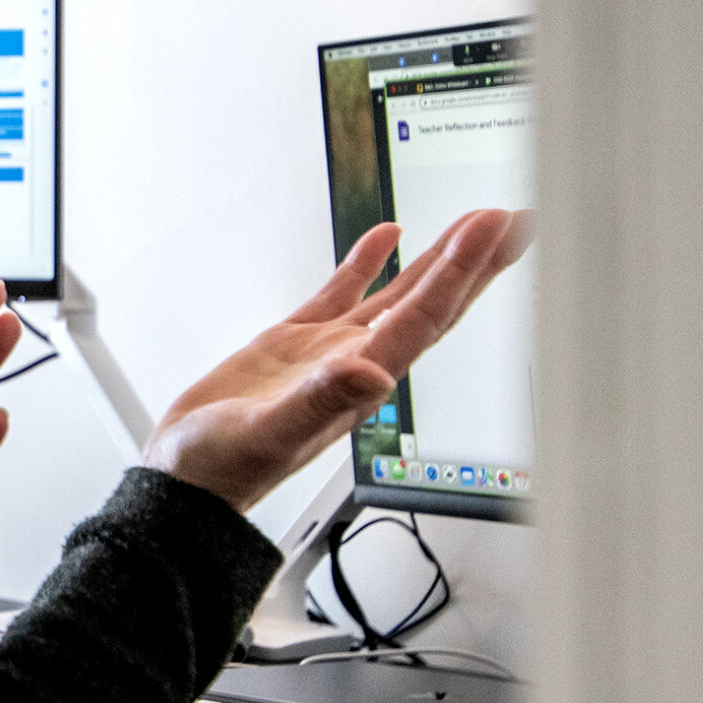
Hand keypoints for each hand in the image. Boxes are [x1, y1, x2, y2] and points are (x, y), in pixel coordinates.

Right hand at [143, 209, 534, 512]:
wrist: (187, 481)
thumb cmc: (225, 469)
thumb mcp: (271, 433)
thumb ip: (321, 401)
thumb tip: (370, 372)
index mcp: (361, 381)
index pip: (425, 315)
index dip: (462, 268)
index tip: (492, 226)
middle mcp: (357, 362)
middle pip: (433, 303)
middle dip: (475, 260)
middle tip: (515, 221)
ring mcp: (329, 351)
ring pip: (399, 294)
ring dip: (439, 259)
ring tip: (475, 222)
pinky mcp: (297, 343)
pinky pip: (343, 293)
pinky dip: (367, 262)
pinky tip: (387, 235)